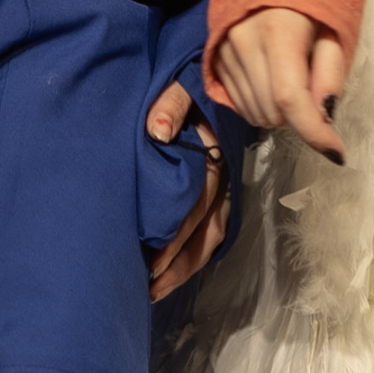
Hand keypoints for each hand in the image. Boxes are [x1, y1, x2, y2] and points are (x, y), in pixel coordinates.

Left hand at [143, 81, 229, 298]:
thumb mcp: (182, 85)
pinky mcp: (225, 195)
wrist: (218, 80)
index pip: (195, 206)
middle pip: (204, 231)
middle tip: (146, 290)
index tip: (148, 262)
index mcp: (215, 155)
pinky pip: (213, 233)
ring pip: (211, 238)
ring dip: (185, 267)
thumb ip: (171, 104)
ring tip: (155, 292)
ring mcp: (227, 190)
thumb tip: (156, 131)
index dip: (174, 237)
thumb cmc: (194, 85)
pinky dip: (194, 256)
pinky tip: (172, 274)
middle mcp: (226, 179)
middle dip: (176, 263)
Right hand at [212, 9, 347, 159]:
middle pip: (273, 111)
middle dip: (300, 118)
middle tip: (316, 96)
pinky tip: (273, 81)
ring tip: (294, 82)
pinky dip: (261, 104)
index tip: (335, 152)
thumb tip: (325, 116)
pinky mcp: (215, 57)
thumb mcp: (333, 29)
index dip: (314, 132)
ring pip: (255, 113)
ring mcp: (225, 51)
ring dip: (280, 114)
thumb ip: (330, 72)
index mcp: (277, 32)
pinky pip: (240, 103)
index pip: (291, 99)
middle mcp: (244, 43)